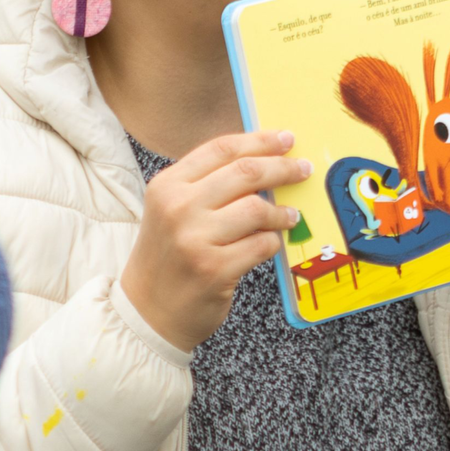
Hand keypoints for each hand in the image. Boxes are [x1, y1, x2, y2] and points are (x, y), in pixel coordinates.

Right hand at [120, 130, 309, 351]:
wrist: (147, 311)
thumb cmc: (168, 257)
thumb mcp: (172, 210)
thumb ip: (209, 185)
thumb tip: (265, 161)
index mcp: (167, 185)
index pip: (222, 149)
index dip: (259, 141)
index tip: (285, 139)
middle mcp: (178, 208)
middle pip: (245, 172)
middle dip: (282, 168)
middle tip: (303, 169)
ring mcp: (195, 239)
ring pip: (257, 209)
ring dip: (281, 212)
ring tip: (290, 216)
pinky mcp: (215, 269)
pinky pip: (261, 244)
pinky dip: (273, 241)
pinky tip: (272, 242)